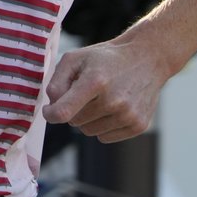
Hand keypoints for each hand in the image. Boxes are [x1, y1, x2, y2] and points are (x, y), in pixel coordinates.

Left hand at [42, 38, 166, 142]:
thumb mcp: (76, 57)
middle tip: (85, 93)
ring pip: (89, 132)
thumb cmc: (106, 58)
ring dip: (88, 119)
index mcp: (95, 81)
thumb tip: (52, 105)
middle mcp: (113, 100)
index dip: (51, 114)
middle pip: (75, 122)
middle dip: (73, 109)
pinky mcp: (138, 125)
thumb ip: (57, 80)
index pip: (63, 111)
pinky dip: (103, 126)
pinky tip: (114, 108)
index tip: (49, 110)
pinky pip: (106, 138)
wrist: (147, 58)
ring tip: (101, 98)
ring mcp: (128, 115)